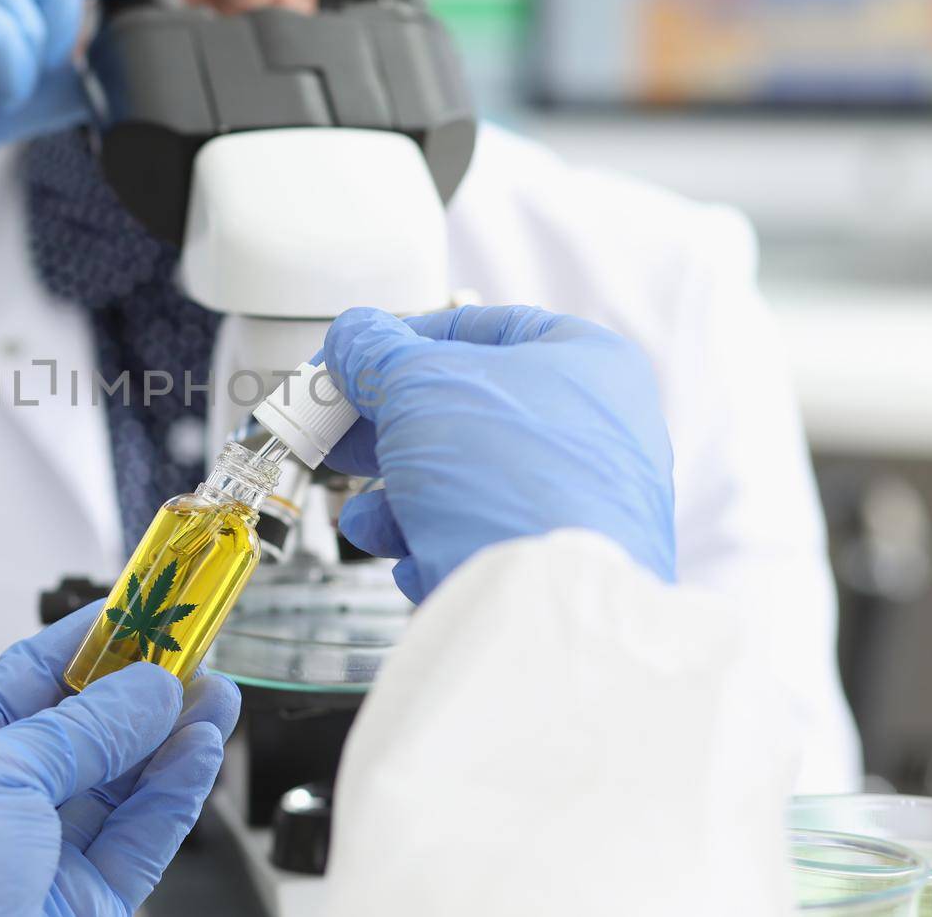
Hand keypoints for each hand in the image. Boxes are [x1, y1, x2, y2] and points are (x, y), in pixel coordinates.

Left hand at [0, 606, 239, 916]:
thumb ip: (81, 731)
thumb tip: (147, 688)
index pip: (16, 687)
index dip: (76, 644)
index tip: (131, 609)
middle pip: (78, 735)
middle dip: (136, 688)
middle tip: (190, 645)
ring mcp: (41, 865)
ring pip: (120, 786)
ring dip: (170, 735)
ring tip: (216, 689)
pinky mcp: (88, 908)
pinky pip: (142, 839)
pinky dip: (177, 793)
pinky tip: (203, 746)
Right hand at [322, 305, 674, 603]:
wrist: (547, 602)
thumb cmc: (511, 475)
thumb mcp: (419, 384)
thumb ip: (376, 353)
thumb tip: (351, 338)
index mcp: (587, 364)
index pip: (482, 329)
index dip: (404, 339)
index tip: (354, 357)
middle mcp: (595, 430)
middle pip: (464, 412)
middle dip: (387, 429)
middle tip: (336, 433)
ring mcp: (579, 501)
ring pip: (465, 483)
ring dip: (397, 498)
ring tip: (365, 518)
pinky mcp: (554, 562)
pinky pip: (480, 538)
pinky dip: (434, 543)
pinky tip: (412, 557)